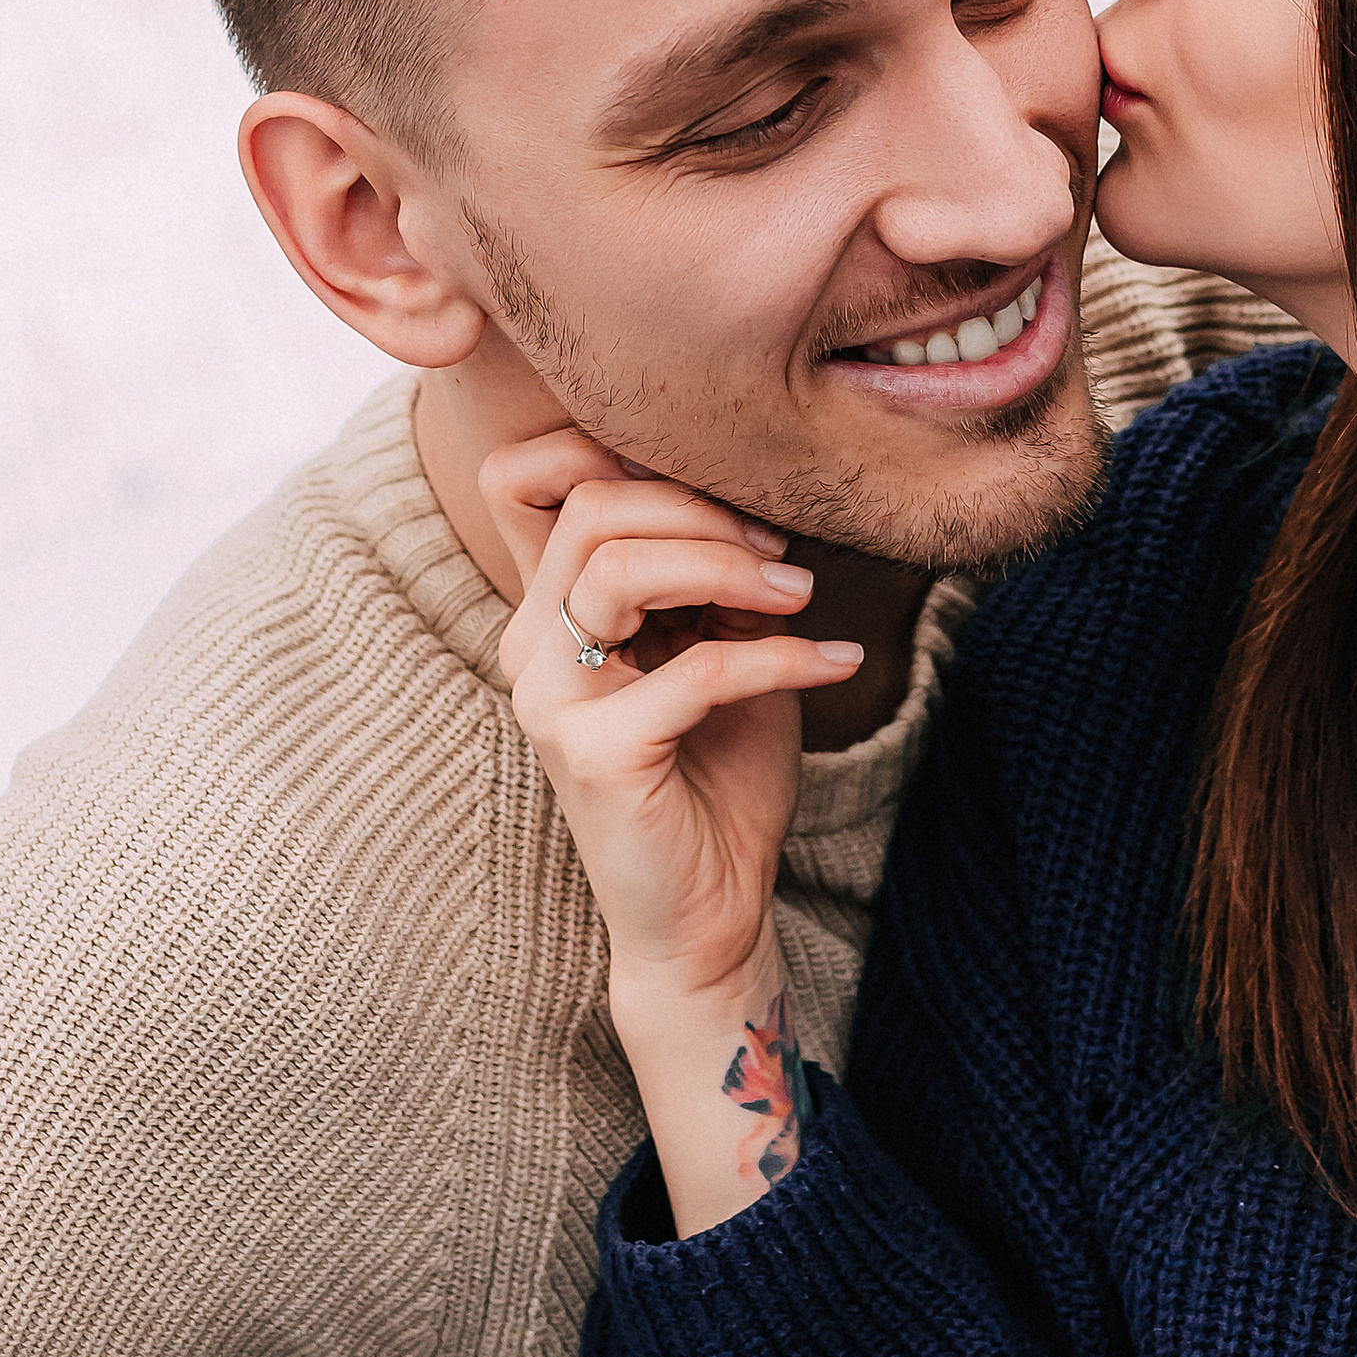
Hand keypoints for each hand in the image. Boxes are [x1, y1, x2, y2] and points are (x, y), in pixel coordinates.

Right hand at [488, 428, 862, 1019]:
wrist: (713, 912)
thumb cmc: (719, 774)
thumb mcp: (723, 643)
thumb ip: (716, 570)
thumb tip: (759, 491)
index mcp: (550, 609)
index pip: (521, 475)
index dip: (605, 444)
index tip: (715, 481)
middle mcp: (531, 646)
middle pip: (588, 507)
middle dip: (701, 508)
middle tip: (781, 552)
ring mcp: (553, 701)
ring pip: (617, 569)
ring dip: (730, 566)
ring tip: (801, 594)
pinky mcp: (597, 756)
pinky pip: (694, 668)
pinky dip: (780, 656)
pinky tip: (835, 664)